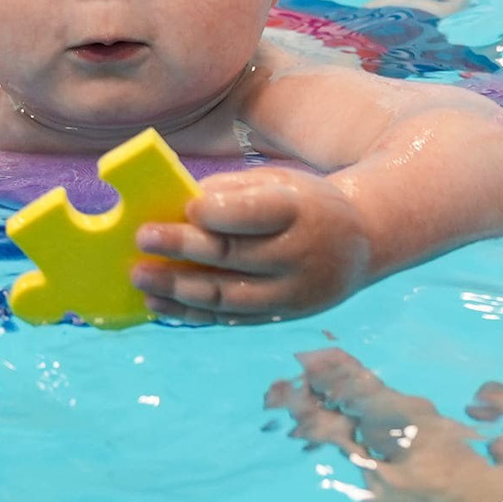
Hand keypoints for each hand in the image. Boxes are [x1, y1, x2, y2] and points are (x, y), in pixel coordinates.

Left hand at [131, 170, 372, 322]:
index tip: (184, 207)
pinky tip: (158, 304)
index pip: (256, 214)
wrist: (362, 242)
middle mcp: (300, 255)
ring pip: (228, 295)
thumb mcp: (281, 182)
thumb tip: (176, 205)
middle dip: (183, 248)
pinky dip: (191, 313)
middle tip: (142, 239)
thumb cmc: (304, 204)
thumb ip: (232, 192)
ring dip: (178, 289)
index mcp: (301, 211)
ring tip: (140, 277)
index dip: (217, 213)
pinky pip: (230, 319)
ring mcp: (293, 292)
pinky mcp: (283, 316)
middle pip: (234, 255)